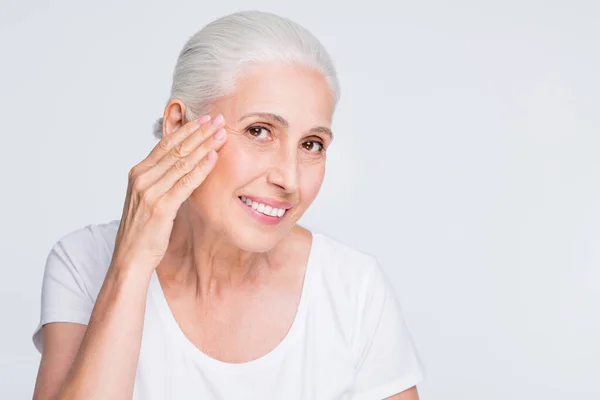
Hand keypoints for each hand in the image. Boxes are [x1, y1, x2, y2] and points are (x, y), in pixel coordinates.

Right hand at [111, 114, 226, 273]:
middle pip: (176, 149)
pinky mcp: (160, 207)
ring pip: (182, 162)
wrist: (130, 257)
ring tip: (221, 134)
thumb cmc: (143, 230)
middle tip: (219, 119)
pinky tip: (213, 158)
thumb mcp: (148, 198)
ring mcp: (150, 191)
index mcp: (138, 173)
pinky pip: (185, 183)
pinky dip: (201, 169)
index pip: (166, 144)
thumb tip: (182, 166)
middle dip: (200, 132)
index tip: (205, 119)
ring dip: (204, 146)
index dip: (187, 130)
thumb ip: (161, 180)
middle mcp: (142, 178)